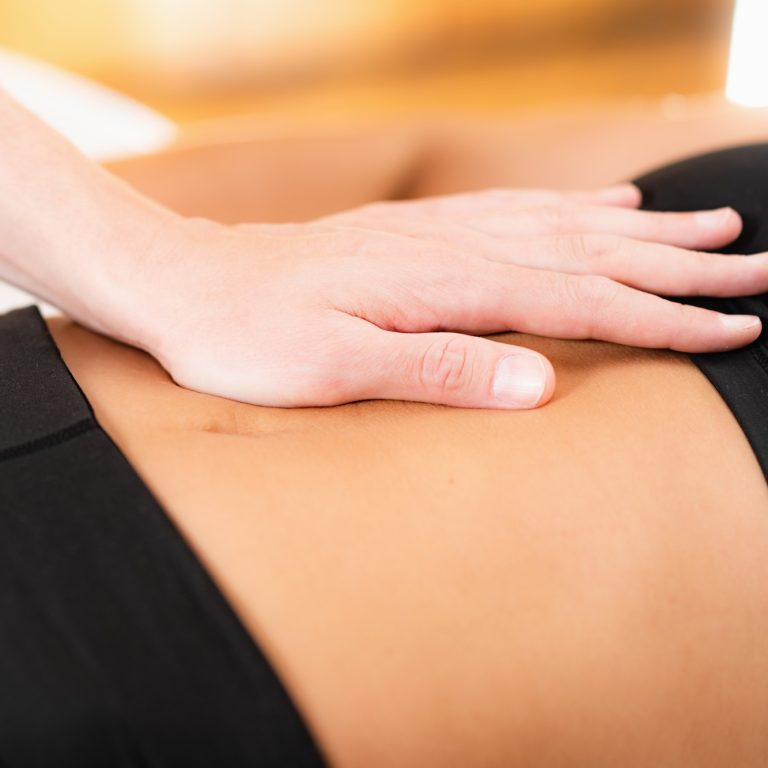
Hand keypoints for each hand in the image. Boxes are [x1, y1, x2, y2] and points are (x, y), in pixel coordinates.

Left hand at [116, 184, 764, 408]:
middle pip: (593, 254)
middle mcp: (454, 246)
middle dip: (683, 268)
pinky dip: (573, 209)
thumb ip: (439, 370)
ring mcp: (438, 231)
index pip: (582, 304)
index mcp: (446, 287)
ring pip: (565, 224)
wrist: (190, 284)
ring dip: (644, 230)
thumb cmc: (251, 336)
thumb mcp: (334, 370)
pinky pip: (516, 209)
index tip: (733, 330)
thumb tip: (538, 381)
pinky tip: (603, 208)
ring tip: (711, 228)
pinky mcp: (418, 230)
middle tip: (760, 272)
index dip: (663, 320)